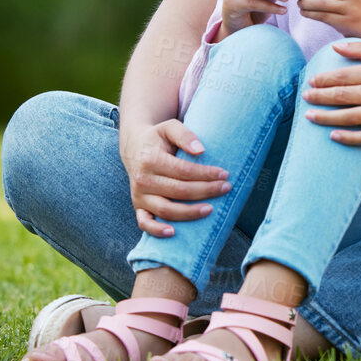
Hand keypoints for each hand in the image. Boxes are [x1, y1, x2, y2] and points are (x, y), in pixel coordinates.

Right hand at [120, 119, 229, 237]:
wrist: (134, 147)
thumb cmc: (157, 137)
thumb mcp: (169, 127)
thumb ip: (185, 135)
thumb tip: (201, 150)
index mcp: (151, 159)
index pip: (183, 171)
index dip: (206, 174)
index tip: (224, 174)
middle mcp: (142, 179)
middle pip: (179, 191)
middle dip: (206, 191)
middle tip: (226, 188)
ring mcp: (139, 196)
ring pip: (165, 210)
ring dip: (189, 212)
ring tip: (210, 209)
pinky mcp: (138, 206)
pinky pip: (144, 223)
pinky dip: (156, 230)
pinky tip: (173, 232)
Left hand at [301, 41, 360, 144]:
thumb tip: (334, 48)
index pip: (346, 76)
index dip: (325, 79)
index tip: (311, 81)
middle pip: (344, 96)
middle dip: (320, 97)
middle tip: (304, 97)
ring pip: (351, 118)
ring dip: (327, 118)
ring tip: (310, 116)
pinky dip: (349, 138)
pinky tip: (333, 136)